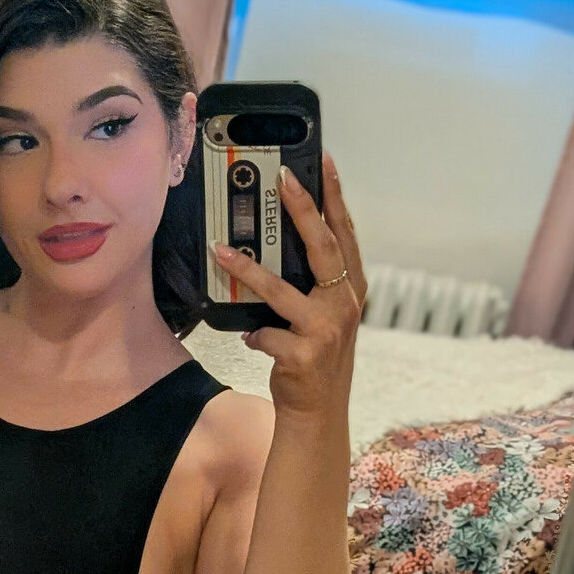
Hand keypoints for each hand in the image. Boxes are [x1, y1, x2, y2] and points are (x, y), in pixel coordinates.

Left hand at [212, 151, 365, 426]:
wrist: (317, 411)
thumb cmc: (315, 358)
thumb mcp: (324, 315)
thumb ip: (313, 283)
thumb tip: (276, 247)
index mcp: (351, 288)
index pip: (344, 233)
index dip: (335, 197)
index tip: (324, 162)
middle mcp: (344, 304)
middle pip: (323, 246)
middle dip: (303, 208)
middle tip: (283, 179)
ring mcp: (326, 329)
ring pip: (281, 290)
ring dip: (248, 270)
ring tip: (222, 251)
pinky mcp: (303, 354)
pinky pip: (266, 333)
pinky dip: (255, 335)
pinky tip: (253, 339)